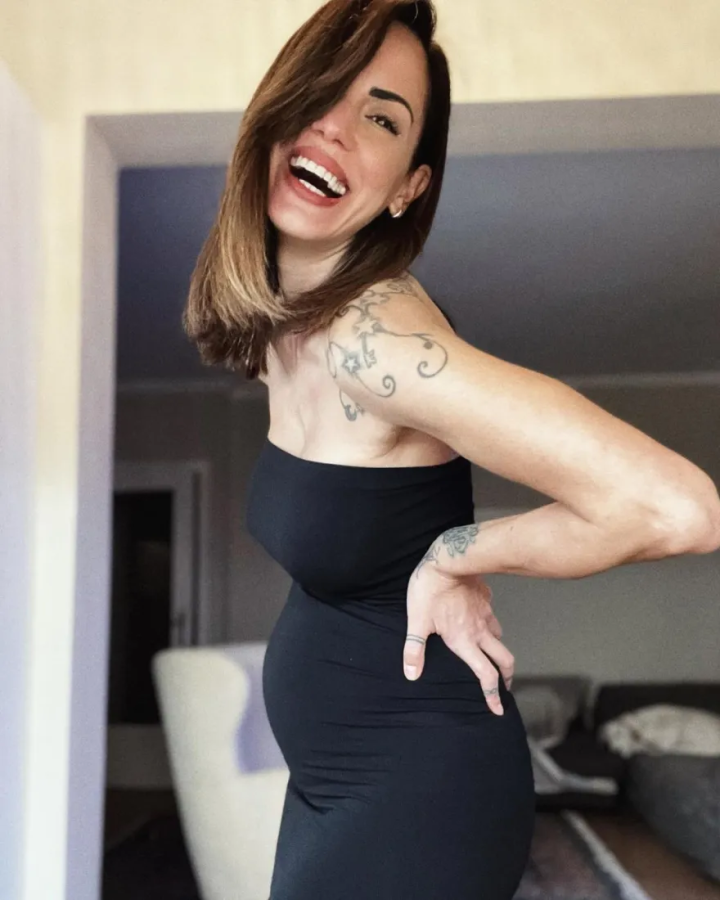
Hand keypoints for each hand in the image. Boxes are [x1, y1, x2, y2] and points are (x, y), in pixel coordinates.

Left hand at [404, 564, 513, 715]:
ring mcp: (485, 614)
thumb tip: (411, 675)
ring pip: (499, 637)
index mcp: (464, 641)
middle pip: (504, 660)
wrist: (448, 559)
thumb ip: (414, 650)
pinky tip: (479, 619)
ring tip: (490, 653)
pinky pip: (491, 615)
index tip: (497, 708)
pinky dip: (489, 623)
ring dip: (497, 649)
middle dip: (507, 676)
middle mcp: (479, 630)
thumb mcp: (416, 622)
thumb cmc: (429, 590)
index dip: (493, 695)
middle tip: (504, 686)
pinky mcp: (486, 599)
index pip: (485, 675)